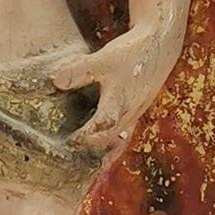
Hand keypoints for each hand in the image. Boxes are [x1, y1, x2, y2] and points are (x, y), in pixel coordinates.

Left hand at [51, 25, 182, 152]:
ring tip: (80, 167)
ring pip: (115, 143)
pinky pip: (121, 137)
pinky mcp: (134, 114)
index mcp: (119, 102)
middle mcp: (128, 114)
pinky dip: (109, 147)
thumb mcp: (103, 59)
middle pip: (107, 141)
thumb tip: (54, 81)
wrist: (160, 46)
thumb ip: (79, 71)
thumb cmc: (133, 53)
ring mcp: (133, 116)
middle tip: (65, 161)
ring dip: (99, 154)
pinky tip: (97, 154)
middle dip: (87, 151)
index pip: (100, 126)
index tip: (67, 144)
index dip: (84, 137)